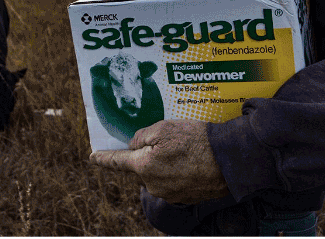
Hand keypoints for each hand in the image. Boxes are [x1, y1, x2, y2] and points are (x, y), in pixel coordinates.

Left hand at [90, 119, 229, 204]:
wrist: (231, 160)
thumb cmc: (197, 140)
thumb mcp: (164, 127)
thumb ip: (142, 136)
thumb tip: (134, 145)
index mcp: (144, 166)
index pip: (117, 162)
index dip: (104, 158)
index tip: (92, 157)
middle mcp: (153, 185)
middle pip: (142, 166)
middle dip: (149, 154)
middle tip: (168, 141)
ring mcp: (170, 194)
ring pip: (159, 173)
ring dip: (166, 162)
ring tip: (186, 149)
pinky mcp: (186, 197)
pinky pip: (174, 180)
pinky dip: (179, 170)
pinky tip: (193, 159)